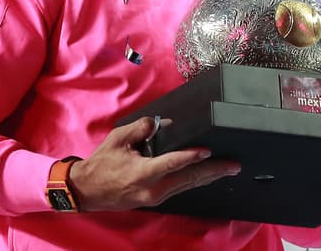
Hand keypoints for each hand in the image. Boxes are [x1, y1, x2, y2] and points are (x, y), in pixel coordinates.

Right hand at [68, 116, 239, 211]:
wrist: (86, 191)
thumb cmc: (102, 163)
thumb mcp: (118, 139)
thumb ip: (141, 128)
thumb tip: (162, 122)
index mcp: (142, 173)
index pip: (172, 163)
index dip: (191, 156)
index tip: (208, 151)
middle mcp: (153, 188)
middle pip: (188, 178)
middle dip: (213, 171)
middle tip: (233, 165)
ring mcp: (155, 196)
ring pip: (187, 185)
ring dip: (208, 176)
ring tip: (228, 169)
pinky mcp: (155, 198)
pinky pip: (180, 188)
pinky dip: (195, 181)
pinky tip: (207, 175)